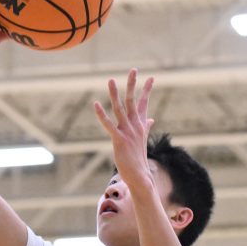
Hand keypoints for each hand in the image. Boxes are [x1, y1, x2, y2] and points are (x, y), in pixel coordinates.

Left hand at [94, 68, 155, 187]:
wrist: (140, 176)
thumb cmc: (138, 158)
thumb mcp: (142, 139)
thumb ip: (145, 126)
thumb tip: (150, 119)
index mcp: (140, 125)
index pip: (144, 103)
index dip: (146, 90)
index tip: (151, 77)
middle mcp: (135, 126)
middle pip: (133, 100)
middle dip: (133, 84)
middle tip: (134, 69)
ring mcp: (127, 132)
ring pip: (120, 108)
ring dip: (115, 94)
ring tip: (110, 80)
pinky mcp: (119, 140)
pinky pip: (108, 124)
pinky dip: (101, 114)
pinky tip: (95, 104)